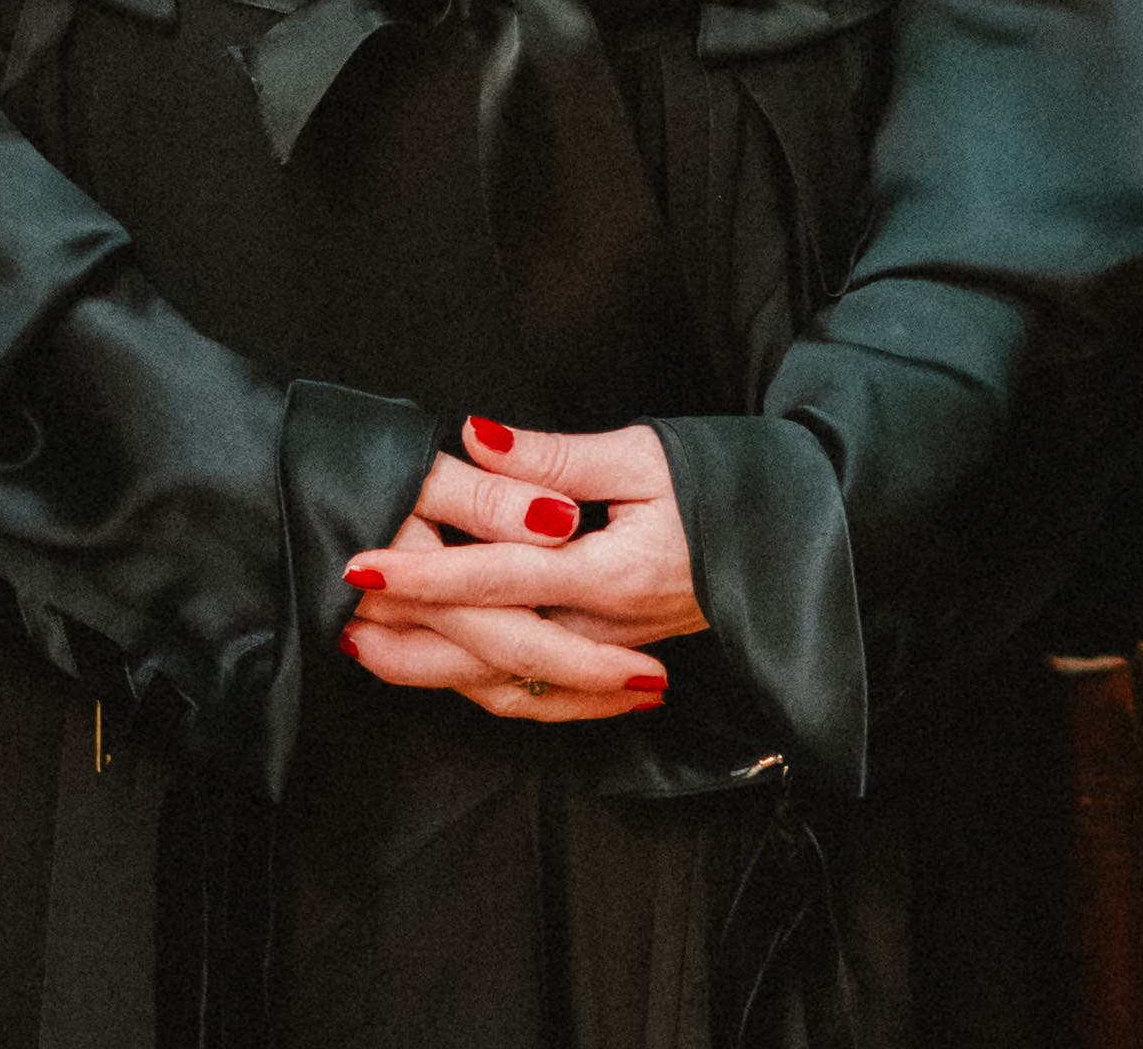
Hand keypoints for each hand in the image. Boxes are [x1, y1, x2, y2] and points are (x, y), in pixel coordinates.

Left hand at [336, 416, 710, 726]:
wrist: (805, 537)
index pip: (498, 580)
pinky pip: (541, 701)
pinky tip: (446, 675)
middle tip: (337, 619)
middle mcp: (607, 629)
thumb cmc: (731, 483)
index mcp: (613, 573)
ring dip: (431, 671)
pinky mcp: (617, 665)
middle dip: (404, 638)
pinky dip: (485, 692)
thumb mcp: (648, 452)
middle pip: (486, 651)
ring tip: (367, 649)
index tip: (360, 565)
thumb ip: (555, 458)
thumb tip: (475, 440)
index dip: (423, 574)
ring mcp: (612, 656)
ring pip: (506, 685)